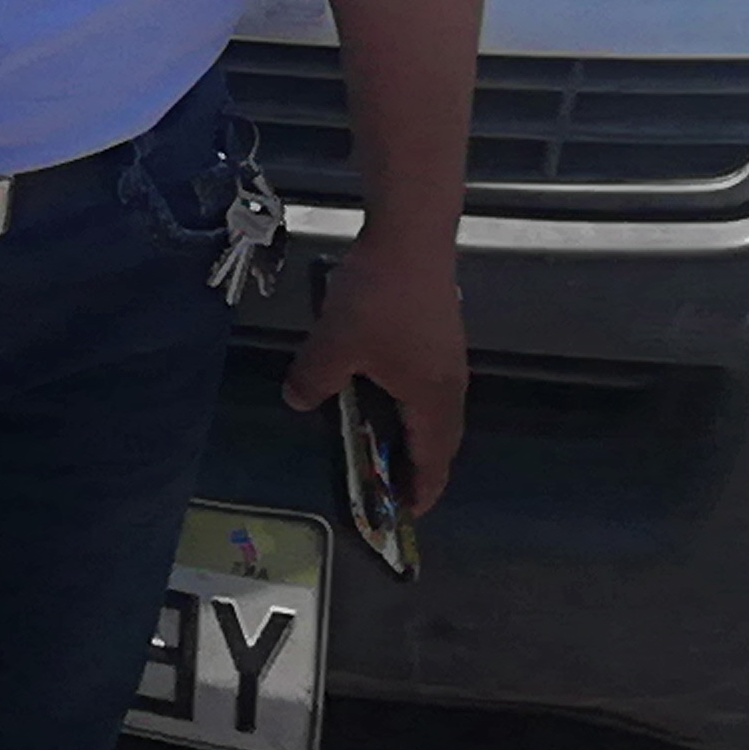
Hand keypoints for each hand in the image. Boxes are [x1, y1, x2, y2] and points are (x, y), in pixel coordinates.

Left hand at [280, 234, 465, 513]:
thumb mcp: (335, 343)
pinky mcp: (440, 334)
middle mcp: (450, 386)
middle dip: (419, 467)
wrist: (411, 236)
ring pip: (436, 412)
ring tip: (383, 442)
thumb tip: (298, 402)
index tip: (407, 513)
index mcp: (433, 400)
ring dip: (415, 433)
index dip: (421, 489)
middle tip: (392, 485)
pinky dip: (412, 403)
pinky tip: (382, 390)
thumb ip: (314, 379)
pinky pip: (429, 386)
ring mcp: (449, 359)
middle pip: (441, 440)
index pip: (432, 460)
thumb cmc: (379, 298)